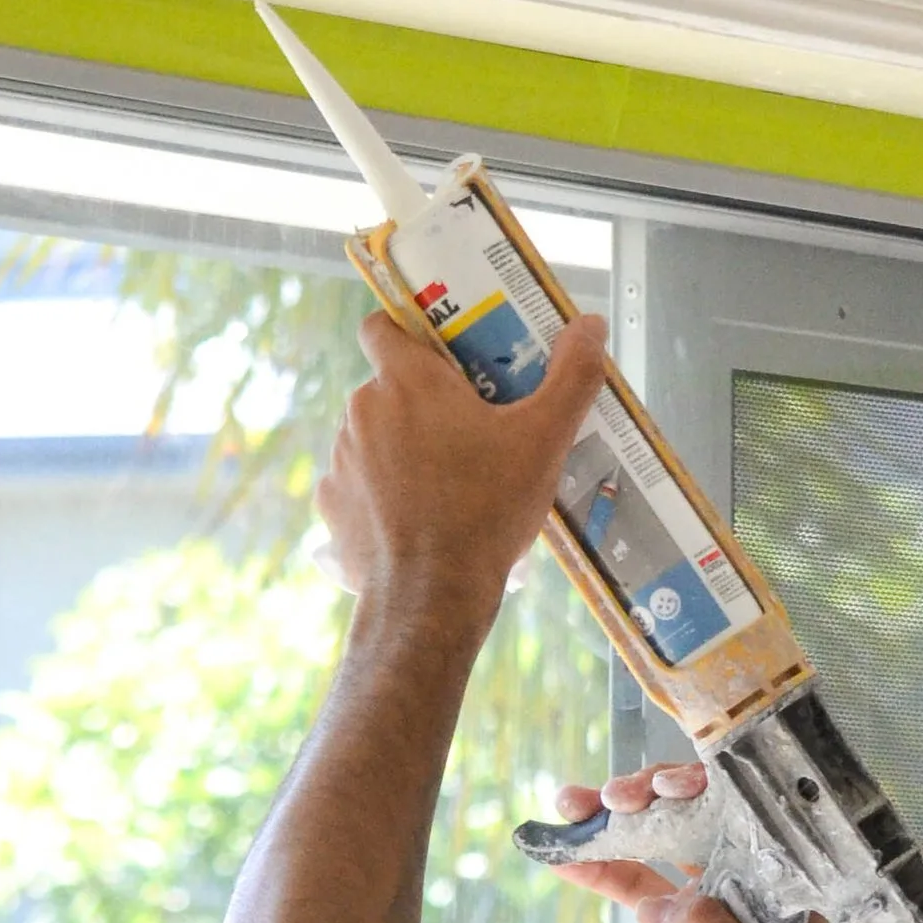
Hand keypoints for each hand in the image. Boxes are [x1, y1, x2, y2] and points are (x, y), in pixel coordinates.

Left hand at [317, 306, 609, 621]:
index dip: (407, 335)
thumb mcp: (544, 440)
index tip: (441, 359)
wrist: (432, 597)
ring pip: (372, 438)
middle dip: (422, 405)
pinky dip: (381, 496)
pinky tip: (417, 520)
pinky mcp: (332, 506)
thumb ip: (571, 377)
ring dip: (401, 450)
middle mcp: (362, 410)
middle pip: (388, 389)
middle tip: (469, 435)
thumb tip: (589, 325)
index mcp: (406, 380)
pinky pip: (357, 486)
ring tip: (447, 487)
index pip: (381, 326)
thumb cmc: (487, 511)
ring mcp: (340, 459)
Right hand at [543, 763, 841, 922]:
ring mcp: (701, 899)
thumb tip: (656, 907)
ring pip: (650, 847)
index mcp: (776, 879)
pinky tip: (564, 854)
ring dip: (609, 825)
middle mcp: (740, 878)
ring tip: (568, 807)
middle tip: (608, 797)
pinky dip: (596, 868)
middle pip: (687, 818)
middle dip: (644, 798)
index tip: (661, 788)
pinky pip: (629, 887)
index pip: (738, 813)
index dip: (697, 788)